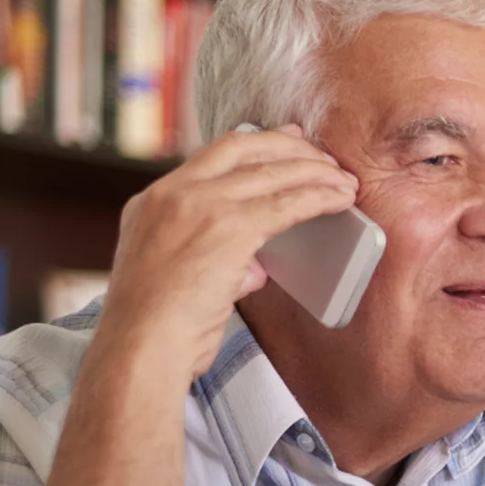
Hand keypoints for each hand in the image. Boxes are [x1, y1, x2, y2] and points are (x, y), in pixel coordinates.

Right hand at [98, 124, 359, 382]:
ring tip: (344, 181)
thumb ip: (216, 261)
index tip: (286, 138)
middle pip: (242, 149)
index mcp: (151, 202)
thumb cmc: (158, 330)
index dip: (255, 143)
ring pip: (270, 172)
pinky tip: (341, 200)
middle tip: (324, 156)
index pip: (211, 156)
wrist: (140, 347)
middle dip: (291, 147)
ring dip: (314, 173)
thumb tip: (253, 266)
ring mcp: (197, 205)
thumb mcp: (174, 278)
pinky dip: (319, 198)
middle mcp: (171, 194)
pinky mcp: (228, 228)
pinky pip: (286, 204)